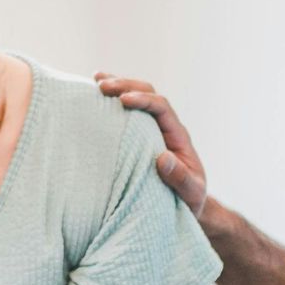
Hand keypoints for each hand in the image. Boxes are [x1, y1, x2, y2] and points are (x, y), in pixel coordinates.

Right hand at [95, 73, 208, 219]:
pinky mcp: (138, 136)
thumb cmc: (189, 201)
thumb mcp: (191, 193)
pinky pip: (126, 113)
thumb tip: (163, 158)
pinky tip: (93, 93)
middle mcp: (165, 127)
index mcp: (177, 136)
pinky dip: (111, 100)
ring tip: (95, 79)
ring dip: (118, 86)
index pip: (162, 107)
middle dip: (126, 86)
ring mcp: (151, 129)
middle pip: (148, 93)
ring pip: (136, 97)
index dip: (143, 100)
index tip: (123, 101)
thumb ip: (181, 178)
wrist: (186, 205)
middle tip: (102, 86)